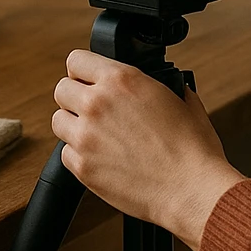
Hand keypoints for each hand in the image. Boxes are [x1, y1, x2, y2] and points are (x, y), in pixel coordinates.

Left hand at [53, 49, 245, 250]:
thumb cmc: (192, 150)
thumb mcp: (183, 101)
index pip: (77, 60)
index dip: (84, 71)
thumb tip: (167, 84)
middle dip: (75, 98)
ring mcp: (86, 135)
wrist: (191, 190)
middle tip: (93, 111)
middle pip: (61, 89)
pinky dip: (78, 155)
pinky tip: (101, 158)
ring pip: (58, 120)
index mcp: (121, 80)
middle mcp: (97, 103)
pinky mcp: (82, 166)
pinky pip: (65, 153)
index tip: (88, 81)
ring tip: (96, 136)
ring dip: (73, 126)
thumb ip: (165, 86)